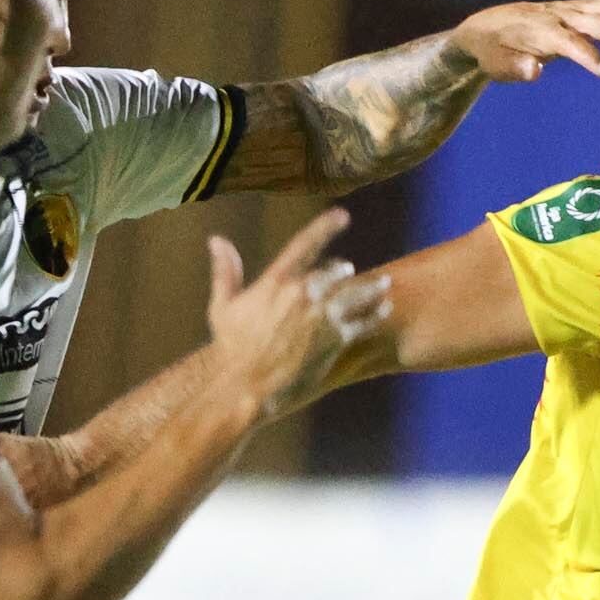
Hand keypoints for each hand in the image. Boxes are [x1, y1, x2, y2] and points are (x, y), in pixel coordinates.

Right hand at [206, 206, 391, 421]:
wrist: (245, 384)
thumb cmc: (231, 346)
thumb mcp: (223, 305)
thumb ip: (226, 270)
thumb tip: (216, 239)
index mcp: (277, 280)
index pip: (305, 244)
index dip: (326, 227)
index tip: (343, 216)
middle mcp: (303, 293)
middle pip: (335, 271)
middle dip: (343, 271)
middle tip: (350, 270)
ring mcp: (322, 316)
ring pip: (356, 294)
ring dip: (372, 288)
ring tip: (384, 285)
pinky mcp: (336, 339)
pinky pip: (363, 321)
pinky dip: (375, 314)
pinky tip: (383, 311)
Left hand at [451, 0, 599, 82]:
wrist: (484, 27)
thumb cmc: (491, 51)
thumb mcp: (496, 63)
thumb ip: (514, 67)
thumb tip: (535, 70)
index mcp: (541, 29)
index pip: (569, 42)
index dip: (587, 55)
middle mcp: (562, 14)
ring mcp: (573, 9)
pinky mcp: (581, 9)